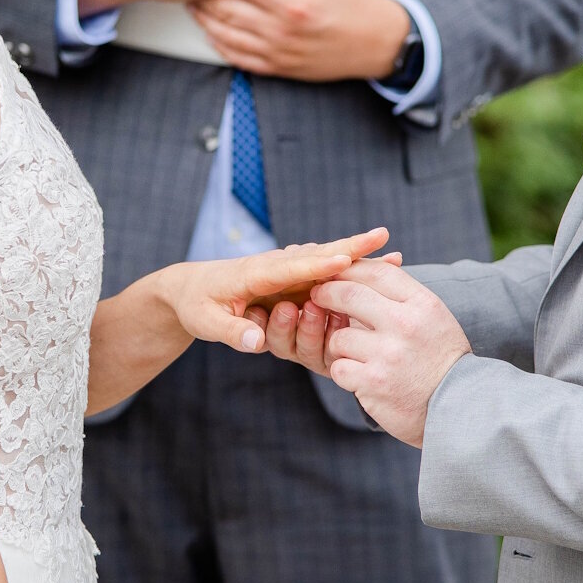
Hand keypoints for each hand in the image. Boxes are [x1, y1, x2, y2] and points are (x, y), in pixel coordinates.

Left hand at [155, 228, 391, 352]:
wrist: (192, 288)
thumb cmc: (197, 304)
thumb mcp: (206, 322)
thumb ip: (231, 331)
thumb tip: (256, 342)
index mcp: (254, 273)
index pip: (291, 268)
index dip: (319, 264)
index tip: (346, 259)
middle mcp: (276, 266)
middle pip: (319, 255)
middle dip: (351, 248)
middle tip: (382, 239)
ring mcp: (288, 270)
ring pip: (328, 260)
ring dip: (359, 254)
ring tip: (391, 253)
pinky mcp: (294, 279)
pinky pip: (327, 270)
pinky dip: (352, 264)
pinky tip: (377, 262)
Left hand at [188, 0, 412, 81]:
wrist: (379, 46)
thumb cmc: (360, 7)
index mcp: (292, 4)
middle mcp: (280, 32)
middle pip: (225, 10)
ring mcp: (277, 53)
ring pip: (225, 37)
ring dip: (205, 19)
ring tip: (192, 1)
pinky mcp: (278, 68)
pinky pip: (239, 59)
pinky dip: (219, 45)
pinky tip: (210, 31)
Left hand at [304, 261, 470, 445]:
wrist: (460, 406)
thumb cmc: (440, 358)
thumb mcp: (433, 317)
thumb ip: (401, 295)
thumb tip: (361, 266)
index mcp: (423, 304)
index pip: (379, 272)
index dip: (351, 269)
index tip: (335, 272)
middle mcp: (406, 325)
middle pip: (350, 295)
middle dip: (327, 293)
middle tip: (318, 296)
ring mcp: (388, 355)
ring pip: (339, 337)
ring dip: (338, 344)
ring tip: (352, 352)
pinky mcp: (374, 383)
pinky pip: (339, 368)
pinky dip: (344, 372)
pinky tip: (358, 375)